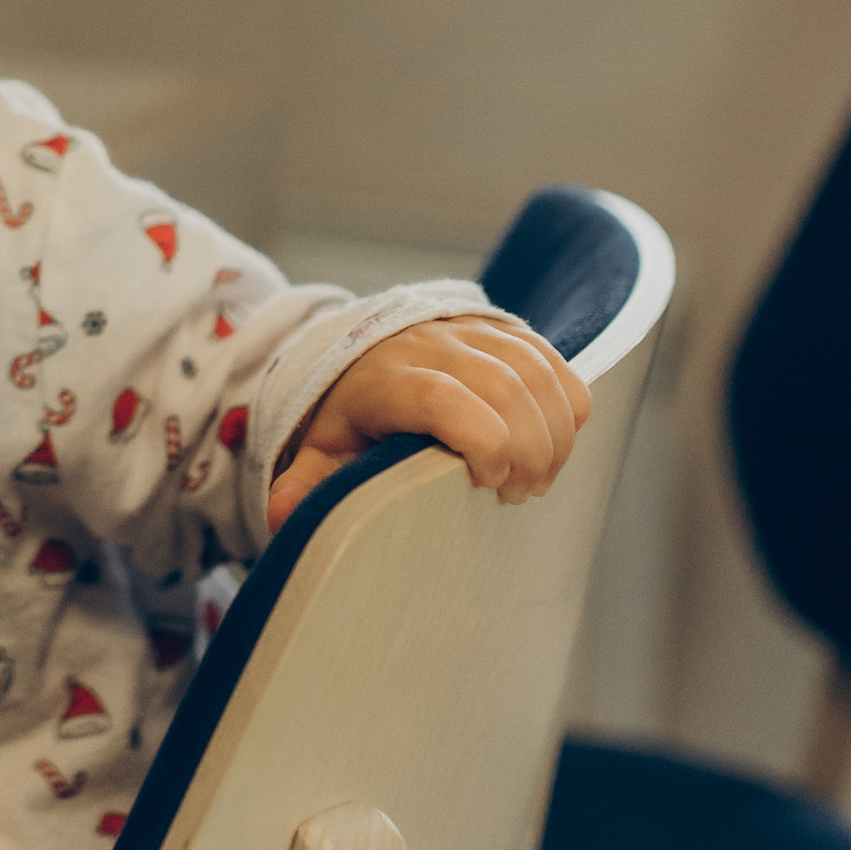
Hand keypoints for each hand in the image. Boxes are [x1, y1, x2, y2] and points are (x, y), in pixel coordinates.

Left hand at [266, 313, 588, 530]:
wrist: (366, 350)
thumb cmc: (351, 412)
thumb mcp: (320, 449)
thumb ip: (305, 484)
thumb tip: (283, 519)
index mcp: (385, 378)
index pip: (443, 397)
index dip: (480, 442)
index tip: (486, 484)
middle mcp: (432, 345)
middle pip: (502, 388)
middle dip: (527, 450)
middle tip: (518, 494)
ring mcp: (473, 331)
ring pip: (535, 373)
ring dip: (552, 433)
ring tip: (538, 478)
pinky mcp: (506, 329)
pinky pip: (554, 361)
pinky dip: (567, 404)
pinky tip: (556, 442)